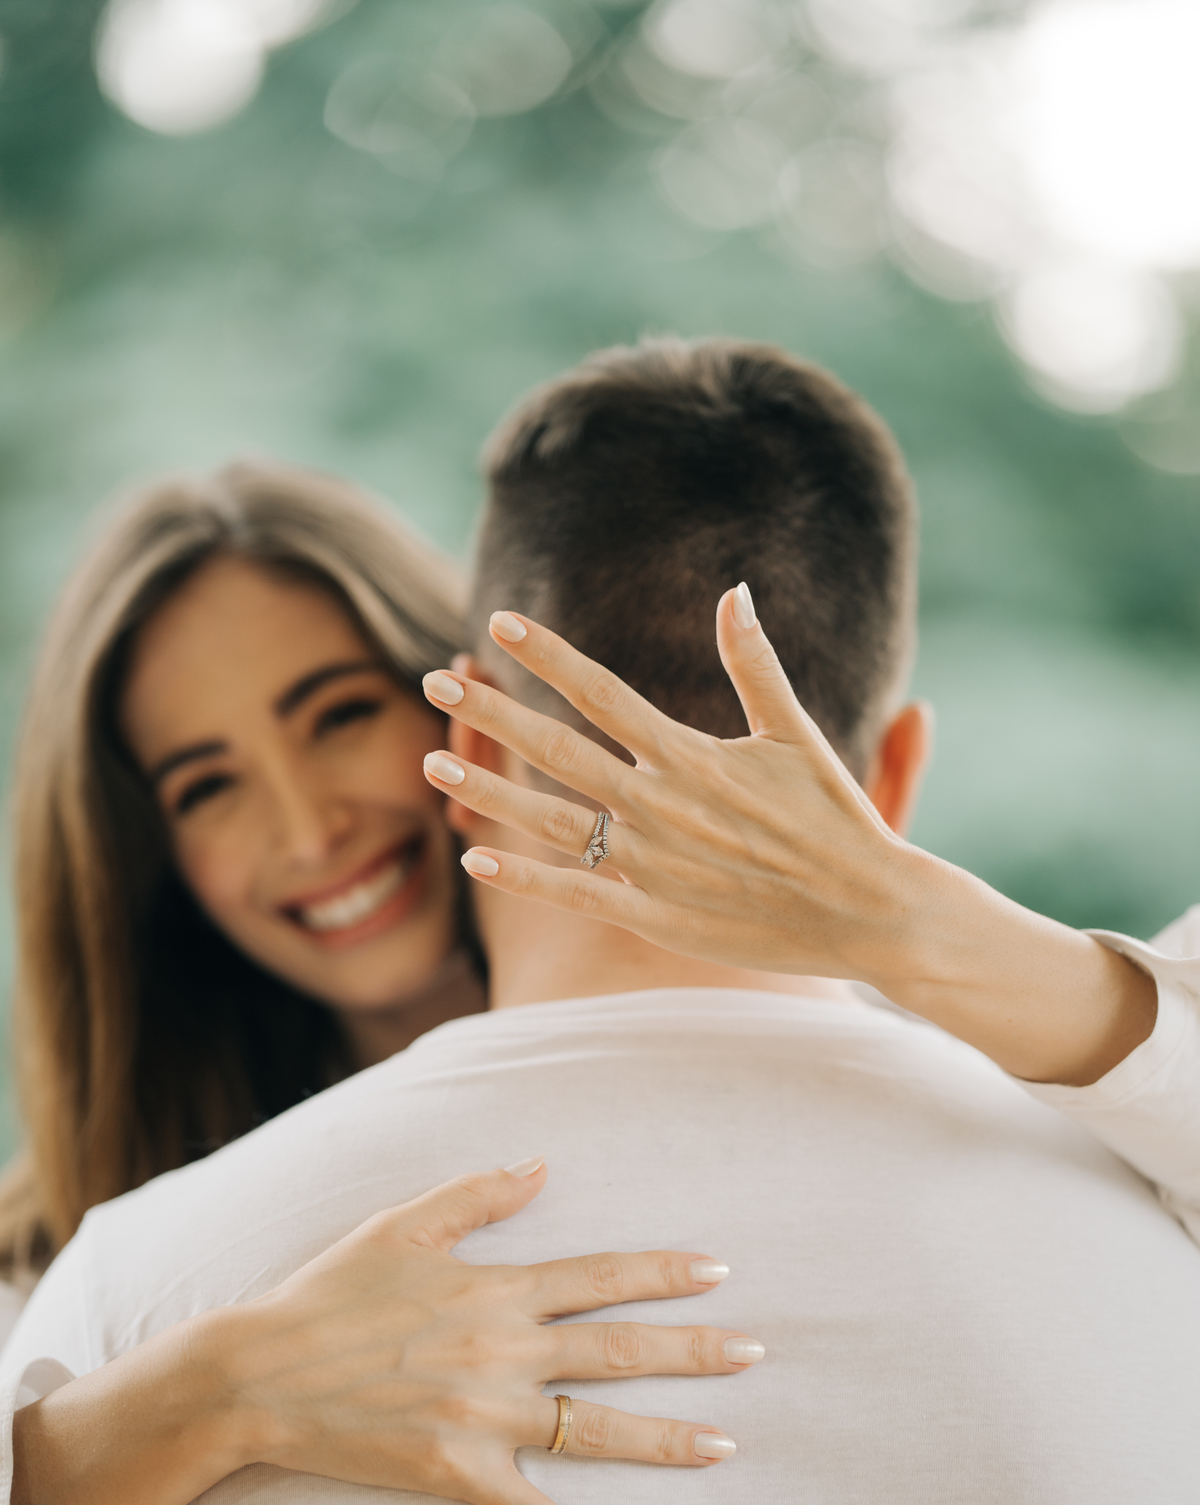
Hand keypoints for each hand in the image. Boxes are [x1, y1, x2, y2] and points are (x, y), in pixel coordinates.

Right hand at [224, 1161, 758, 1504]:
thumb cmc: (330, 1292)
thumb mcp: (404, 1224)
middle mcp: (503, 1351)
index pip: (601, 1276)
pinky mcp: (458, 1473)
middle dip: (695, 1350)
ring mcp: (485, 1417)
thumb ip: (479, 1193)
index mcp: (495, 1288)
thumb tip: (543, 1164)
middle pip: (620, 1351)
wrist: (260, 1374)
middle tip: (755, 1352)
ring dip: (667, 1438)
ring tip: (725, 1443)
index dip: (664, 1273)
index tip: (719, 1272)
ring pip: (596, 1430)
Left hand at [422, 592, 915, 983]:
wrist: (869, 913)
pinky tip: (475, 856)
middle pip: (555, 750)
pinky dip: (522, 876)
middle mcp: (661, 806)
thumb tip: (734, 589)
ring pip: (548, 821)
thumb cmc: (836, 821)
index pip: (601, 693)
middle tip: (431, 679)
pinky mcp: (656, 915)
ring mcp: (652, 864)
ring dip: (485, 791)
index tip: (499, 624)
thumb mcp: (797, 735)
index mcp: (692, 755)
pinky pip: (574, 893)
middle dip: (490, 714)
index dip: (546, 656)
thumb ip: (756, 664)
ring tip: (430, 761)